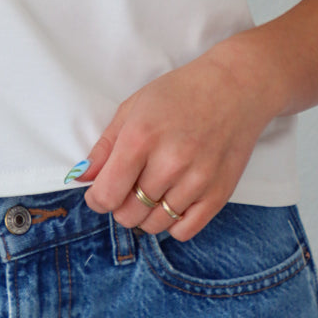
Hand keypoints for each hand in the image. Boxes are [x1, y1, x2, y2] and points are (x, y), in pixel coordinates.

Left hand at [79, 39, 276, 240]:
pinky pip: (185, 230)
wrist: (235, 87)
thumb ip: (105, 145)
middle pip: (128, 214)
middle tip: (129, 187)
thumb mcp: (134, 107)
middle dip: (121, 206)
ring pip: (155, 225)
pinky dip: (173, 223)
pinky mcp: (219, 193)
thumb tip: (82, 177)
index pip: (106, 194)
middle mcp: (169, 162)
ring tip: (152, 191)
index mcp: (141, 137)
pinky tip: (172, 201)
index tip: (100, 192)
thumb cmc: (181, 93)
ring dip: (146, 215)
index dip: (97, 199)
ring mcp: (197, 180)